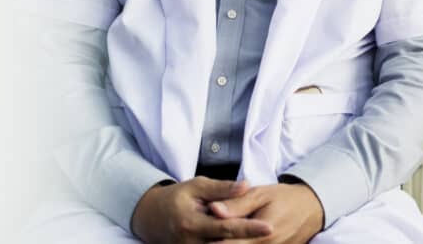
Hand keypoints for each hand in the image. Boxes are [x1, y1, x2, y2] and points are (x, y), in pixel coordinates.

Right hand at [130, 177, 273, 242]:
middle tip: (271, 232)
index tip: (270, 227)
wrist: (151, 217)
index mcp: (192, 223)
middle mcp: (190, 243)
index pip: (226, 228)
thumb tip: (246, 185)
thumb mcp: (197, 186)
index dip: (249, 228)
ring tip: (261, 237)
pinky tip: (244, 240)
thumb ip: (222, 188)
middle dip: (249, 241)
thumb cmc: (177, 197)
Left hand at [208, 183, 324, 243]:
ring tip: (219, 236)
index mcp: (262, 233)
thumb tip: (213, 209)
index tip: (198, 235)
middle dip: (217, 243)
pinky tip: (233, 238)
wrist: (311, 209)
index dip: (210, 240)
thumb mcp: (261, 194)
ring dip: (229, 243)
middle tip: (204, 236)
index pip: (227, 243)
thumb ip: (236, 204)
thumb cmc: (284, 198)